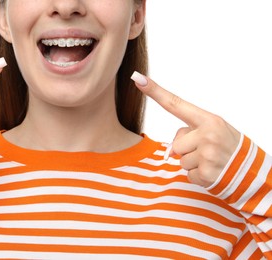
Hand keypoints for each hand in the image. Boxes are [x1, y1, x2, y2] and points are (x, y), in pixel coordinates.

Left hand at [132, 72, 240, 186]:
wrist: (254, 172)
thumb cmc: (230, 148)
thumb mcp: (215, 131)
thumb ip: (191, 133)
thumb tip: (170, 151)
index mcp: (210, 120)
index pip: (176, 104)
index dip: (156, 92)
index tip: (139, 79)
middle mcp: (208, 135)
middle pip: (176, 144)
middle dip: (187, 151)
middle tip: (208, 152)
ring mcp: (208, 155)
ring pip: (180, 161)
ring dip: (193, 164)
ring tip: (212, 162)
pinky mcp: (207, 174)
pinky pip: (188, 175)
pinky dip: (198, 176)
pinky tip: (213, 172)